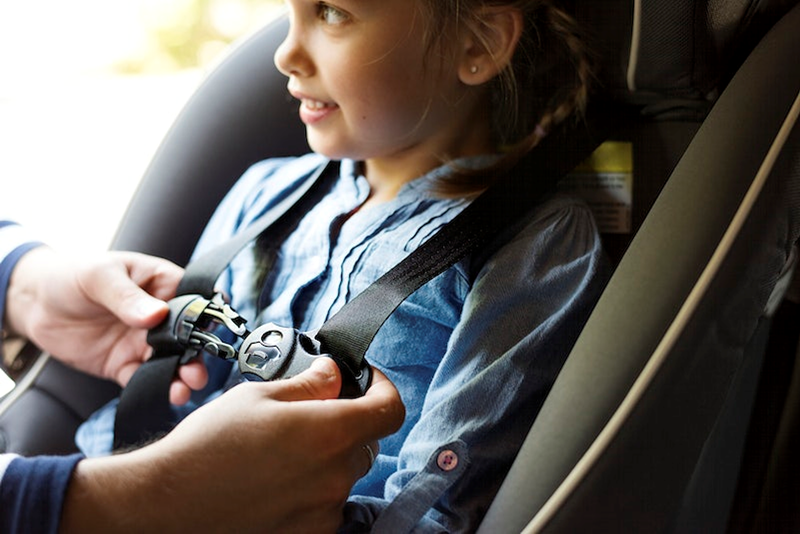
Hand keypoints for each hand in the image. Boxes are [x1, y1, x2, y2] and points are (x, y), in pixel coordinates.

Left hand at [5, 247, 204, 403]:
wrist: (34, 303)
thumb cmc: (72, 275)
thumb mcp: (100, 277)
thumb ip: (127, 297)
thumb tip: (157, 315)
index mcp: (163, 285)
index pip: (194, 301)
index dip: (205, 317)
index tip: (209, 333)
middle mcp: (160, 317)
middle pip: (188, 337)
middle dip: (196, 355)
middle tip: (196, 371)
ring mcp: (143, 343)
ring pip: (170, 362)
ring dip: (180, 376)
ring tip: (185, 387)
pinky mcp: (124, 364)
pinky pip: (144, 378)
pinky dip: (155, 387)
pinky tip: (165, 394)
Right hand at [61, 358, 404, 532]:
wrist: (167, 505)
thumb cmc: (207, 446)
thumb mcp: (258, 396)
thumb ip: (309, 384)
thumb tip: (333, 373)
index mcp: (330, 433)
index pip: (391, 410)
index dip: (383, 388)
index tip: (365, 381)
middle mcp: (335, 476)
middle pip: (366, 441)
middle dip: (347, 421)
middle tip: (310, 413)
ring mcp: (324, 511)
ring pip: (344, 473)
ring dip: (328, 456)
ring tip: (282, 451)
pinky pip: (326, 503)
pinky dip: (313, 488)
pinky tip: (277, 480)